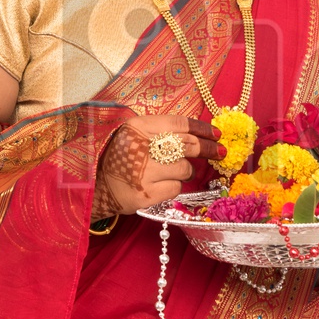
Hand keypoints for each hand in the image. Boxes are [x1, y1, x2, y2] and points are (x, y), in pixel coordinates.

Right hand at [91, 114, 224, 218]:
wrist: (98, 188)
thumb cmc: (123, 158)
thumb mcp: (136, 136)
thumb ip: (162, 132)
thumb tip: (202, 136)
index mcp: (138, 127)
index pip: (180, 124)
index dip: (202, 129)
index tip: (217, 134)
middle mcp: (140, 146)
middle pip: (188, 145)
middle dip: (208, 149)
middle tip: (220, 152)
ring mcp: (143, 172)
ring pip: (185, 169)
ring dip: (185, 171)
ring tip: (171, 172)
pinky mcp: (146, 194)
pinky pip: (176, 188)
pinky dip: (174, 187)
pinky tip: (160, 185)